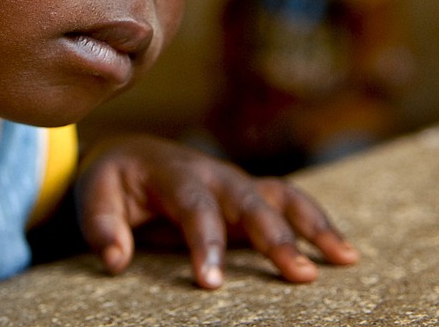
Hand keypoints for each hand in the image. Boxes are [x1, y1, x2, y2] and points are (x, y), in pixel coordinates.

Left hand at [74, 134, 357, 288]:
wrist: (129, 155)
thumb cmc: (112, 182)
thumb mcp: (93, 196)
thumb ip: (101, 226)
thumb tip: (116, 261)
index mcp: (173, 171)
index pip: (194, 206)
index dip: (204, 243)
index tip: (211, 283)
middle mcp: (212, 172)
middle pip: (249, 201)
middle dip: (275, 238)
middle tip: (300, 276)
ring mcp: (235, 181)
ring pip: (280, 196)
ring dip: (314, 225)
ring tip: (345, 260)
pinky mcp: (250, 194)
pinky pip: (289, 203)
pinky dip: (318, 223)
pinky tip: (344, 253)